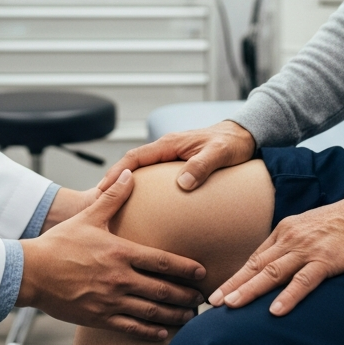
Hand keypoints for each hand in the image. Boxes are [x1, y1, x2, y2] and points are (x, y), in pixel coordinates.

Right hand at [19, 169, 206, 339]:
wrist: (33, 272)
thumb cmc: (59, 244)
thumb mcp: (88, 216)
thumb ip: (112, 197)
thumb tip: (128, 175)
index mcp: (119, 252)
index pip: (161, 261)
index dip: (185, 268)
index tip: (201, 272)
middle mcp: (119, 278)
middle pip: (162, 289)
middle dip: (185, 295)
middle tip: (202, 298)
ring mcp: (110, 300)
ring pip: (151, 311)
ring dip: (173, 314)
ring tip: (189, 315)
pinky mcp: (100, 317)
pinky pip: (131, 327)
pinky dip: (150, 330)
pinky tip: (163, 330)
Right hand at [97, 120, 256, 192]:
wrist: (244, 136)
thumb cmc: (232, 143)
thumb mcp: (219, 154)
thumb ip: (201, 166)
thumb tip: (183, 184)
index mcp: (170, 144)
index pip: (135, 157)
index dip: (117, 172)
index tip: (102, 188)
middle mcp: (166, 149)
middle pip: (132, 165)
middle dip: (114, 182)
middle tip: (99, 203)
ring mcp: (171, 157)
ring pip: (141, 171)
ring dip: (126, 186)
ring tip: (114, 208)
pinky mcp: (177, 165)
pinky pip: (153, 177)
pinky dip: (141, 189)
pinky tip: (140, 206)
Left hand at [209, 196, 343, 315]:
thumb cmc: (339, 224)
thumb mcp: (307, 229)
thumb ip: (289, 245)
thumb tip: (273, 264)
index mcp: (284, 231)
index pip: (255, 258)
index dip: (236, 276)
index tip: (220, 291)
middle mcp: (290, 239)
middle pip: (256, 266)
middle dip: (234, 284)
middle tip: (213, 300)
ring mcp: (307, 249)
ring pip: (272, 272)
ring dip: (250, 290)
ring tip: (232, 306)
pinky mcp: (326, 260)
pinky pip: (304, 281)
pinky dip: (288, 296)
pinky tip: (275, 311)